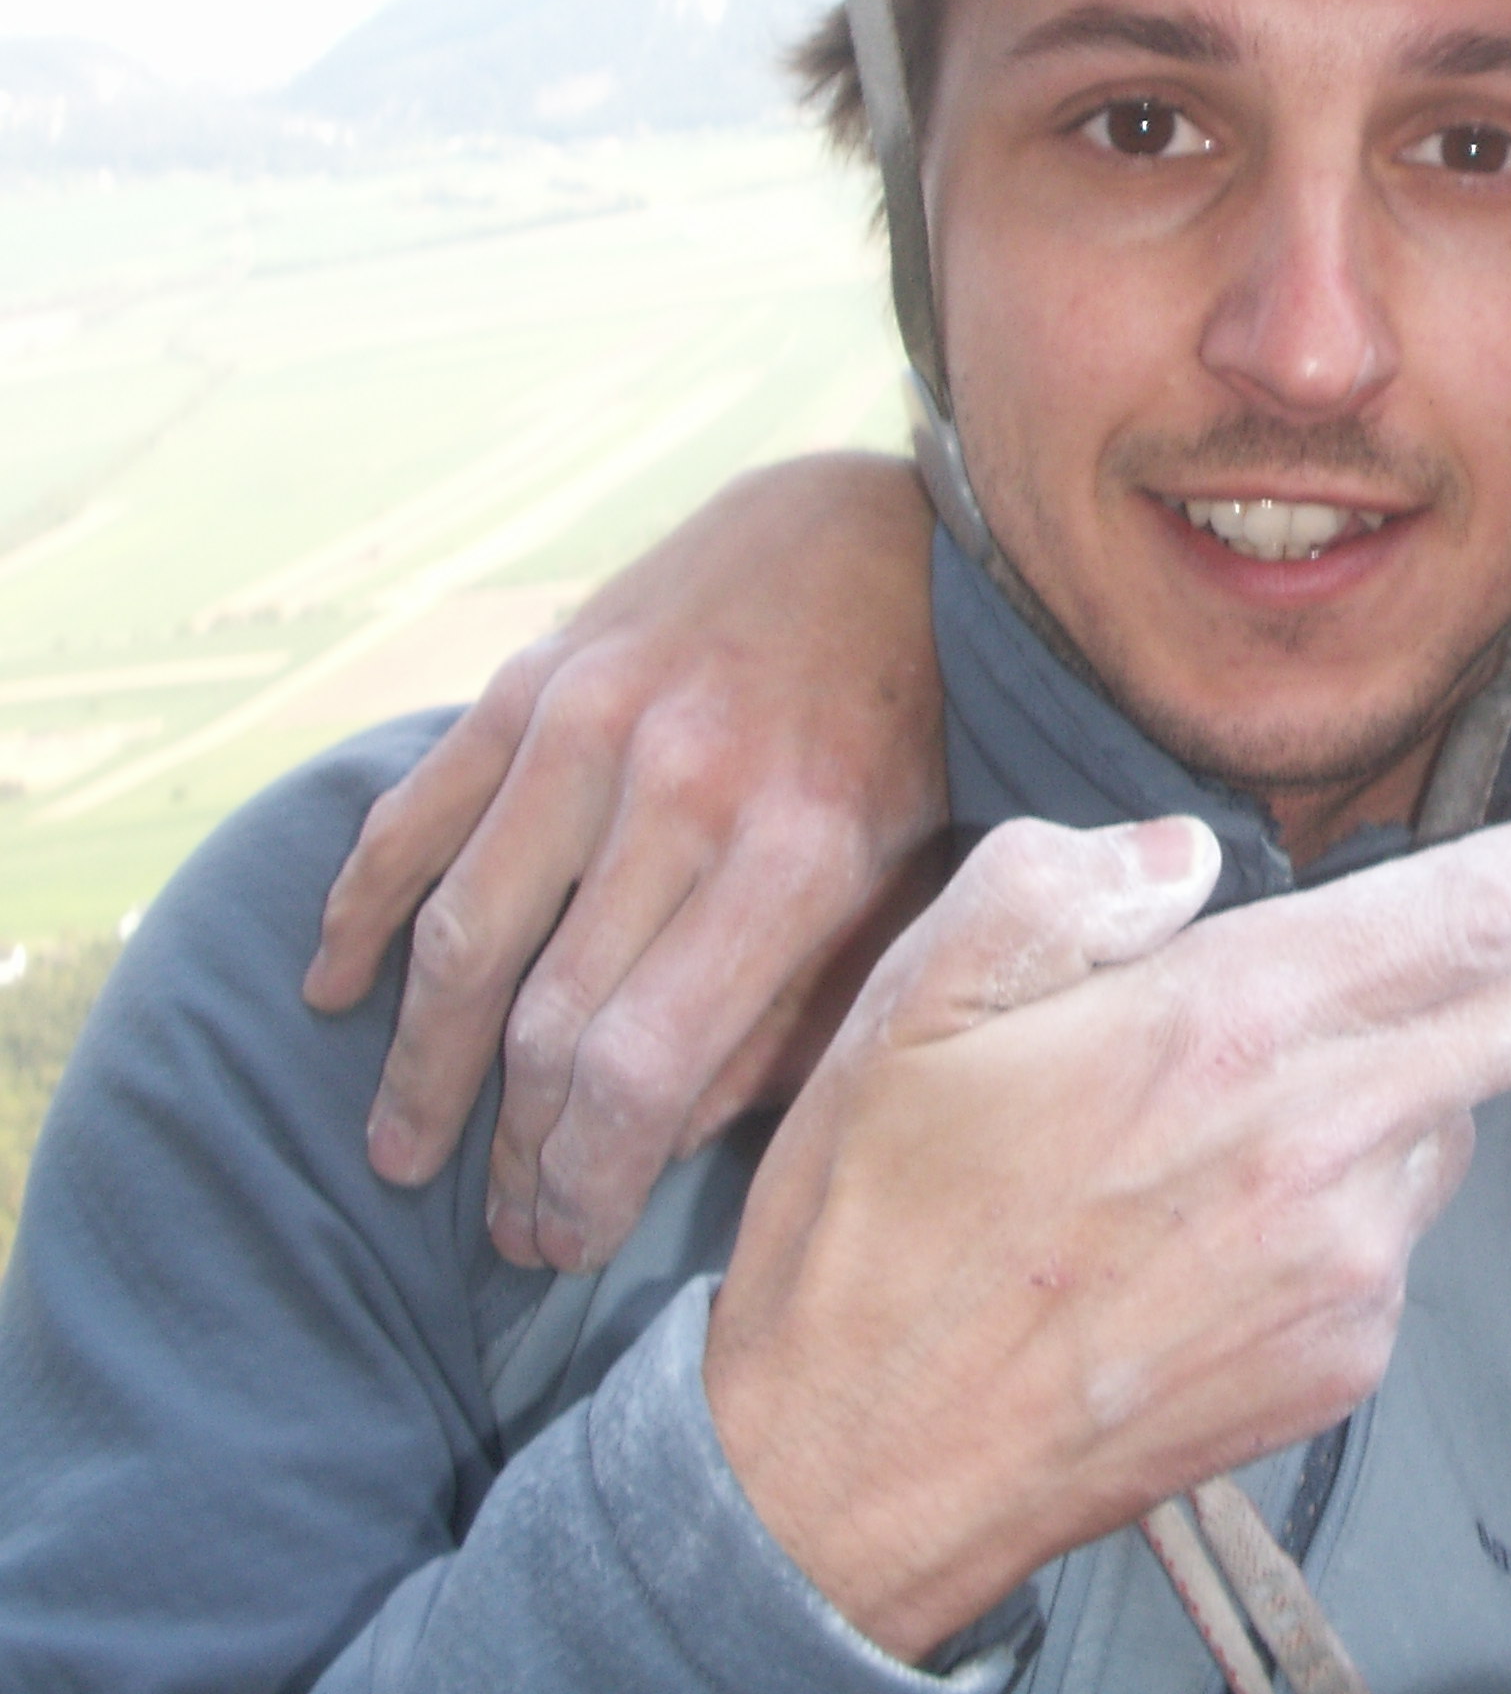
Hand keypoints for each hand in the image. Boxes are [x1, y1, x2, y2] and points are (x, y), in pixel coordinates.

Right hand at [301, 453, 946, 1268]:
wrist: (884, 538)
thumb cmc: (909, 735)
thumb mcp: (902, 881)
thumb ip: (794, 1012)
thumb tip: (664, 1140)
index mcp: (797, 851)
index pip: (641, 1064)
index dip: (586, 1177)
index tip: (566, 1242)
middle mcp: (684, 787)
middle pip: (546, 1022)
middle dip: (514, 1151)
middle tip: (501, 1227)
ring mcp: (595, 723)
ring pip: (462, 935)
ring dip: (421, 1063)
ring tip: (405, 1149)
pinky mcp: (535, 675)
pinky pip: (416, 814)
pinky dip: (359, 910)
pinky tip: (333, 991)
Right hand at [704, 784, 1510, 1661]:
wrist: (838, 1481)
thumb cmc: (870, 1223)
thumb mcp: (916, 993)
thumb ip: (1071, 881)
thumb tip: (1194, 865)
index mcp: (1235, 1025)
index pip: (1485, 910)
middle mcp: (1329, 1141)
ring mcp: (1353, 1267)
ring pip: (1435, 1119)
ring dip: (1392, 1087)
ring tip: (1187, 1139)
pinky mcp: (1346, 1359)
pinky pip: (1384, 1229)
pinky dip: (1338, 1190)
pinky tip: (1195, 1229)